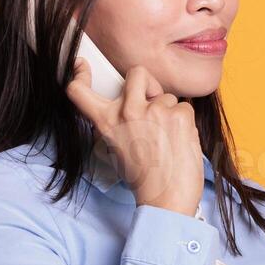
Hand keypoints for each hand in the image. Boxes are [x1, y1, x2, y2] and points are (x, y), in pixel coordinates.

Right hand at [66, 58, 202, 216]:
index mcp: (107, 122)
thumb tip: (133, 105)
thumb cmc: (144, 179)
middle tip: (152, 101)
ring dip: (170, 113)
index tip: (82, 65)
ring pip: (167, 97)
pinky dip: (185, 123)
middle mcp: (127, 112)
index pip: (79, 92)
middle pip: (137, 73)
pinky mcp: (179, 115)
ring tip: (168, 139)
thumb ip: (120, 123)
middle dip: (147, 82)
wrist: (166, 198)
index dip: (79, 74)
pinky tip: (180, 142)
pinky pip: (184, 108)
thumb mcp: (118, 149)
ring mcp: (154, 110)